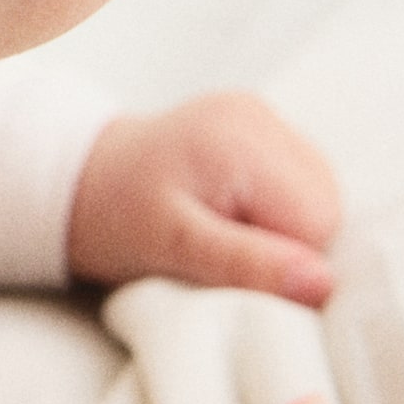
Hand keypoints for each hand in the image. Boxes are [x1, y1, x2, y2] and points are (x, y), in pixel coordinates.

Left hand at [67, 93, 340, 305]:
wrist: (78, 178)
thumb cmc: (114, 218)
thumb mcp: (170, 248)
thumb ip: (245, 265)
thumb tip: (323, 286)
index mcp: (240, 140)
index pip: (317, 225)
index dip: (286, 266)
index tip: (235, 275)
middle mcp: (260, 118)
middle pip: (326, 210)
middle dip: (286, 247)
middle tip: (222, 254)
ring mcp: (263, 117)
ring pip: (320, 199)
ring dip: (284, 231)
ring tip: (223, 232)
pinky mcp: (260, 126)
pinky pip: (301, 183)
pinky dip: (277, 210)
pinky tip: (233, 213)